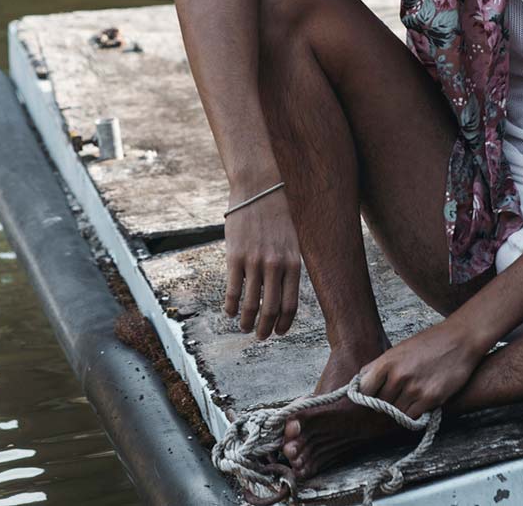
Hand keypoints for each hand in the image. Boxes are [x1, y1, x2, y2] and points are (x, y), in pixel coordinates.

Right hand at [223, 189, 300, 339]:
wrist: (260, 186)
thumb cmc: (279, 211)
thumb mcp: (293, 239)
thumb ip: (290, 263)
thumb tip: (285, 290)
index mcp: (293, 263)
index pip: (290, 305)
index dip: (284, 323)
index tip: (279, 331)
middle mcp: (275, 266)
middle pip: (270, 310)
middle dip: (265, 329)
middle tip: (261, 336)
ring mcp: (254, 262)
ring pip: (250, 304)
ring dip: (247, 322)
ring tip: (245, 327)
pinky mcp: (234, 256)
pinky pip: (232, 290)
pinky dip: (231, 306)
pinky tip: (230, 312)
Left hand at [357, 321, 484, 419]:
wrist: (460, 339)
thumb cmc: (429, 343)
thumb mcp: (399, 350)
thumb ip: (381, 367)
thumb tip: (362, 383)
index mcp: (386, 361)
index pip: (364, 390)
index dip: (367, 395)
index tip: (372, 396)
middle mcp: (398, 376)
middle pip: (380, 404)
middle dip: (385, 404)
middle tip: (395, 398)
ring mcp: (414, 389)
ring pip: (396, 413)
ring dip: (400, 410)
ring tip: (409, 399)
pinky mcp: (431, 399)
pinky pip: (413, 417)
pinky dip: (414, 414)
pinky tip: (419, 403)